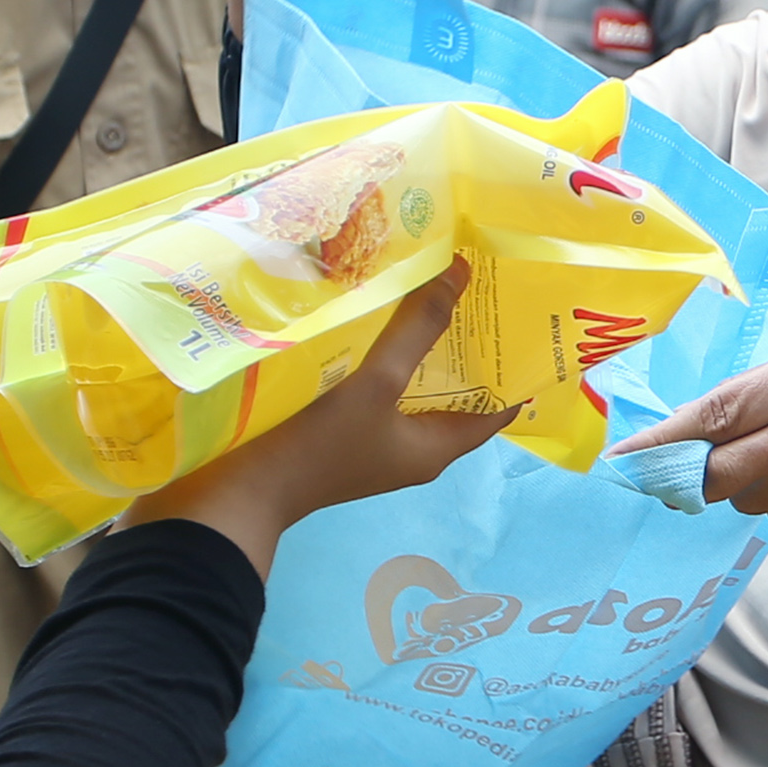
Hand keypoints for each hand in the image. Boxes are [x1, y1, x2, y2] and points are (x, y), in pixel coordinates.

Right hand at [123, 267, 508, 570]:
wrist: (244, 491)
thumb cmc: (322, 442)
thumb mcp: (379, 381)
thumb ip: (420, 329)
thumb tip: (463, 276)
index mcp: (436, 449)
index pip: (494, 409)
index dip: (512, 368)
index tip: (523, 320)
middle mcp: (413, 451)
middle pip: (454, 395)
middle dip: (465, 347)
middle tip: (477, 291)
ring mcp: (376, 445)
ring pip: (413, 390)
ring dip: (422, 350)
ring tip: (431, 294)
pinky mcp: (343, 436)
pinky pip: (379, 392)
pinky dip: (386, 360)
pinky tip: (376, 323)